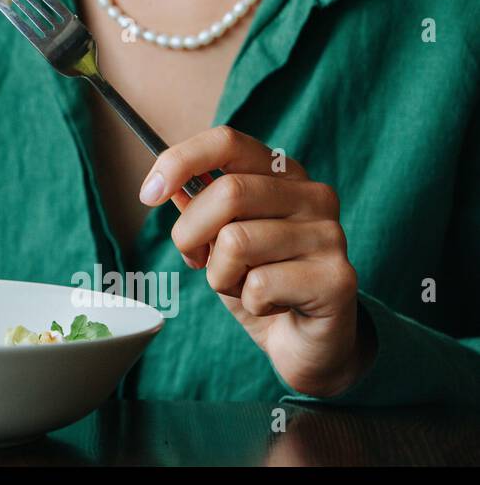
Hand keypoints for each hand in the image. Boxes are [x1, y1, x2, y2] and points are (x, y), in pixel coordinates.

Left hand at [140, 126, 374, 397]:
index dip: (180, 161)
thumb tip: (163, 184)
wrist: (308, 342)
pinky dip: (248, 301)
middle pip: (227, 192)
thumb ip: (198, 206)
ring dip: (221, 275)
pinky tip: (272, 305)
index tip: (148, 194)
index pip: (227, 142)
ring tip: (243, 285)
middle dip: (190, 233)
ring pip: (237, 241)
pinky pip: (259, 284)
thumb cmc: (261, 282)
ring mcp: (330, 235)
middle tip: (197, 260)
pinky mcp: (337, 278)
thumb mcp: (219, 239)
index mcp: (283, 175)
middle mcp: (313, 195)